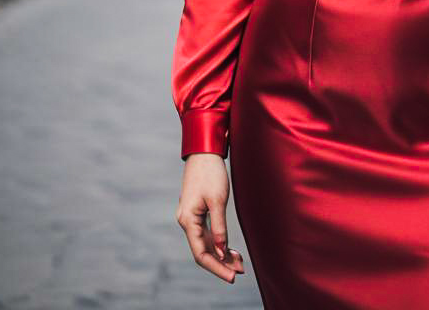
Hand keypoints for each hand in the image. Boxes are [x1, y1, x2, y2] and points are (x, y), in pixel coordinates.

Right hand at [176, 153, 246, 283]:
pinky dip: (219, 242)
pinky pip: (207, 233)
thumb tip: (222, 251)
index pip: (201, 253)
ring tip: (240, 263)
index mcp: (188, 220)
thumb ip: (219, 227)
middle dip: (222, 263)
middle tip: (241, 272)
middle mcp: (186, 221)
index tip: (232, 277)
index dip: (216, 267)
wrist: (204, 151)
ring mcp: (191, 216)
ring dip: (222, 254)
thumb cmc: (210, 173)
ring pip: (206, 243)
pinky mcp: (197, 211)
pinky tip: (231, 249)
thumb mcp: (218, 200)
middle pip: (203, 250)